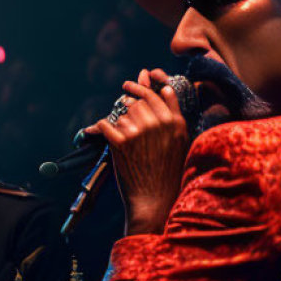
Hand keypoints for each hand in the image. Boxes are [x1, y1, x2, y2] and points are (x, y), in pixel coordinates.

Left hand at [84, 69, 189, 234]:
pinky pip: (105, 124)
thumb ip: (173, 116)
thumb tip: (163, 88)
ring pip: (122, 112)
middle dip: (130, 104)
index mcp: (176, 123)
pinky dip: (101, 128)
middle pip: (138, 100)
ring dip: (119, 120)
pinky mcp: (121, 142)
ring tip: (124, 136)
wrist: (156, 200)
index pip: (159, 93)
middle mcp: (159, 124)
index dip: (145, 86)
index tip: (135, 81)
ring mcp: (140, 132)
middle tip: (126, 102)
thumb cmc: (168, 172)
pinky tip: (103, 132)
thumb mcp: (180, 143)